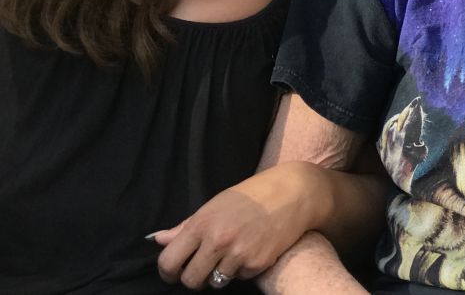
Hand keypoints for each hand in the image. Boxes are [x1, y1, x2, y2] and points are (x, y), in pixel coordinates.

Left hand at [154, 162, 322, 288]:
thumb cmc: (252, 195)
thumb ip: (186, 225)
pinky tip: (252, 250)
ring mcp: (238, 253)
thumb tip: (159, 240)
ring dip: (220, 273)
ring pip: (215, 282)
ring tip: (232, 254)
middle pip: (190, 280)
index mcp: (202, 223)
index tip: (174, 272)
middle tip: (203, 268)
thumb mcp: (215, 204)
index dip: (168, 272)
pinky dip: (244, 269)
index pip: (169, 261)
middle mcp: (218, 240)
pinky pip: (240, 278)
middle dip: (194, 278)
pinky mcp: (258, 263)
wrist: (293, 193)